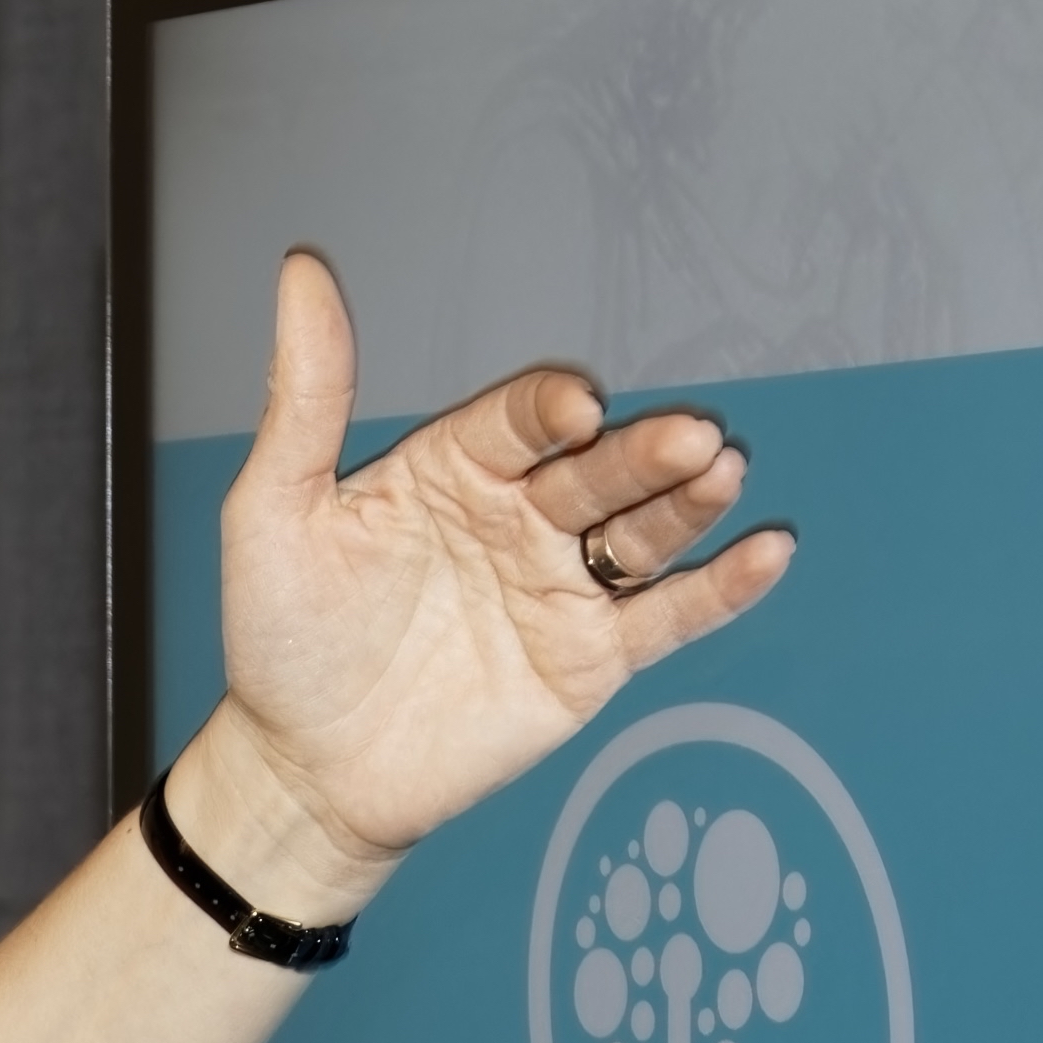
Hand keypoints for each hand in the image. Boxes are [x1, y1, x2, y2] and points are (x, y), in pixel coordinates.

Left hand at [185, 246, 790, 914]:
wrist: (305, 771)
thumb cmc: (282, 639)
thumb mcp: (276, 511)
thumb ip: (307, 397)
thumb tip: (301, 271)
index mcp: (452, 467)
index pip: (517, 421)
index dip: (548, 411)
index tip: (575, 407)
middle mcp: (517, 516)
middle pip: (597, 470)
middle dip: (643, 453)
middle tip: (689, 436)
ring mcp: (560, 586)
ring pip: (642, 533)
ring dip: (688, 503)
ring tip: (723, 472)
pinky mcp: (590, 659)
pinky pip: (667, 617)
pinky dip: (721, 588)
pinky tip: (766, 553)